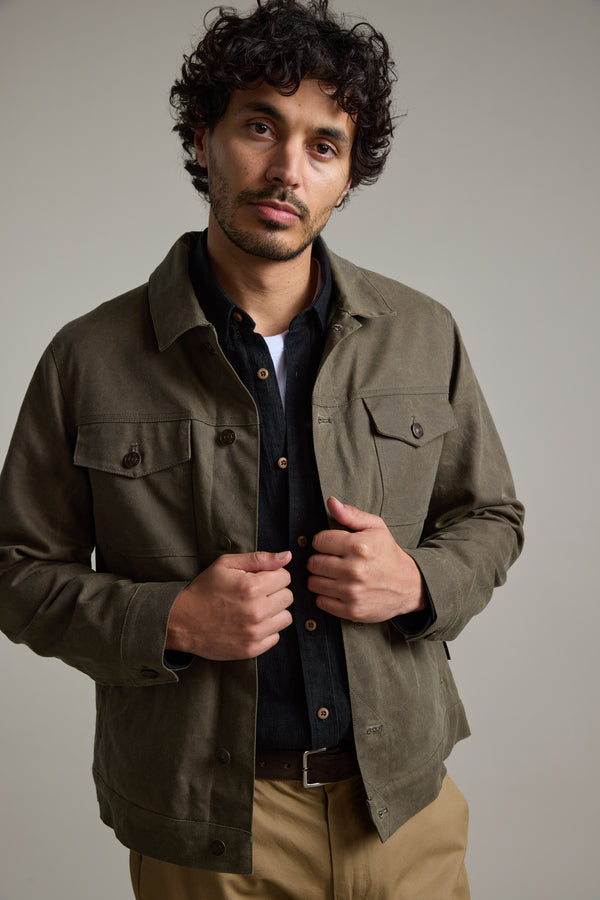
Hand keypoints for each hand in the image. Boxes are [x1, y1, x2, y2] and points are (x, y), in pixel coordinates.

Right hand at [166, 551, 292, 659]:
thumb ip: (259, 559)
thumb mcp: (226, 565)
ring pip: (286, 618)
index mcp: (251, 587)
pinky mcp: (252, 649)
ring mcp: (255, 633)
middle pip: (288, 597)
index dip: (273, 575)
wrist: (182, 621)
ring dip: (274, 612)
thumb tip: (287, 556)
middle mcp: (256, 611)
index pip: (285, 577)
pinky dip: (267, 630)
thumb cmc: (204, 589)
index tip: (259, 579)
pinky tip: (250, 624)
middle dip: (275, 592)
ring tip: (254, 609)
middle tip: (256, 594)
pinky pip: (276, 637)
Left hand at [307, 498, 425, 622]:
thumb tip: (331, 502)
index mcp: (360, 546)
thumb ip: (351, 514)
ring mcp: (353, 592)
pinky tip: (336, 589)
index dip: (323, 541)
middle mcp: (355, 570)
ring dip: (320, 578)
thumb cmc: (388, 554)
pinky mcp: (352, 610)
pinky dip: (325, 596)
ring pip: (313, 583)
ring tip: (333, 575)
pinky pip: (321, 602)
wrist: (409, 586)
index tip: (330, 545)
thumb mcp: (376, 528)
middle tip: (331, 561)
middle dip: (319, 560)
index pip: (319, 541)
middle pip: (314, 563)